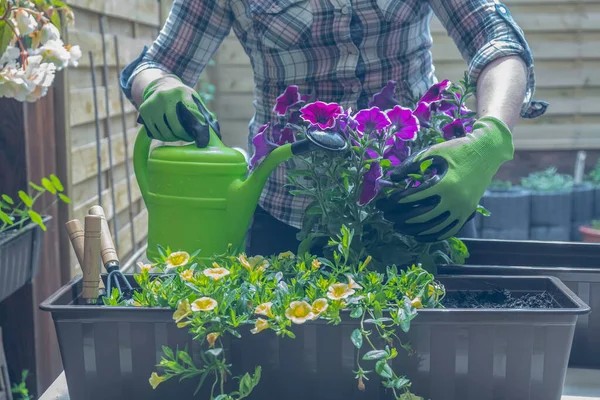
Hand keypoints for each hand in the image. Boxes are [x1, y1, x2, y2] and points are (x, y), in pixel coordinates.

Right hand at [138, 74, 219, 146]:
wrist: (161, 84)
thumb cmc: (182, 96)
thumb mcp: (194, 99)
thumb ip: (204, 114)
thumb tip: (215, 133)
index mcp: (181, 93)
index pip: (190, 116)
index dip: (193, 131)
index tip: (196, 137)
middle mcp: (165, 97)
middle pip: (176, 127)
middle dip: (183, 136)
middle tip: (187, 138)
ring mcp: (153, 103)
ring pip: (164, 131)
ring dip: (172, 138)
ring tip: (178, 136)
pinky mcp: (144, 110)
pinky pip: (154, 131)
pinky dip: (162, 136)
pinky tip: (168, 134)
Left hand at [376, 116, 513, 241]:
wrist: (486, 152)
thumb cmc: (456, 150)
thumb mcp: (432, 153)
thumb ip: (410, 165)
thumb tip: (391, 178)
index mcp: (444, 184)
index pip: (414, 198)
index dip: (396, 201)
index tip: (385, 202)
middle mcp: (454, 200)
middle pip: (421, 216)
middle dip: (400, 218)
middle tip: (386, 217)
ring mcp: (462, 209)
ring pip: (434, 228)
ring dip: (413, 230)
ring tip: (398, 227)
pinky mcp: (467, 213)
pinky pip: (449, 231)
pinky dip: (433, 235)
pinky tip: (419, 236)